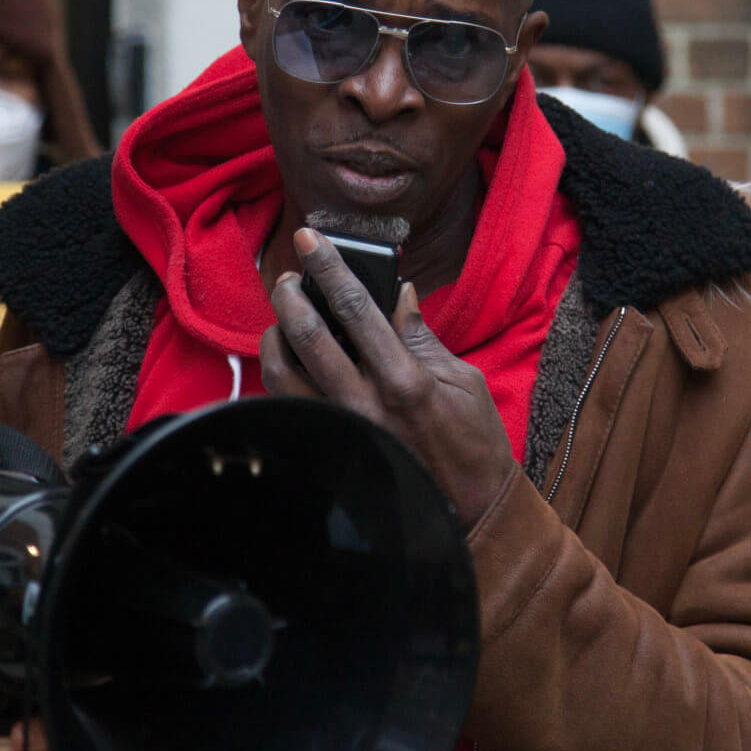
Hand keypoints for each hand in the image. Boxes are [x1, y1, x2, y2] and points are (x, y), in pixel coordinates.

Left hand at [261, 227, 518, 529]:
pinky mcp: (331, 447)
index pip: (356, 308)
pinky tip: (291, 359)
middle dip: (290, 294)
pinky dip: (283, 375)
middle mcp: (364, 403)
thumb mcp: (462, 380)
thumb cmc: (473, 443)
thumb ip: (421, 336)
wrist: (471, 510)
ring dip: (277, 335)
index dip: (329, 268)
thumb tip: (397, 294)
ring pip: (283, 372)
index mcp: (403, 379)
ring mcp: (342, 428)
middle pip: (307, 335)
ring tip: (285, 317)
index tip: (309, 239)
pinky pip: (290, 404)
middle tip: (289, 275)